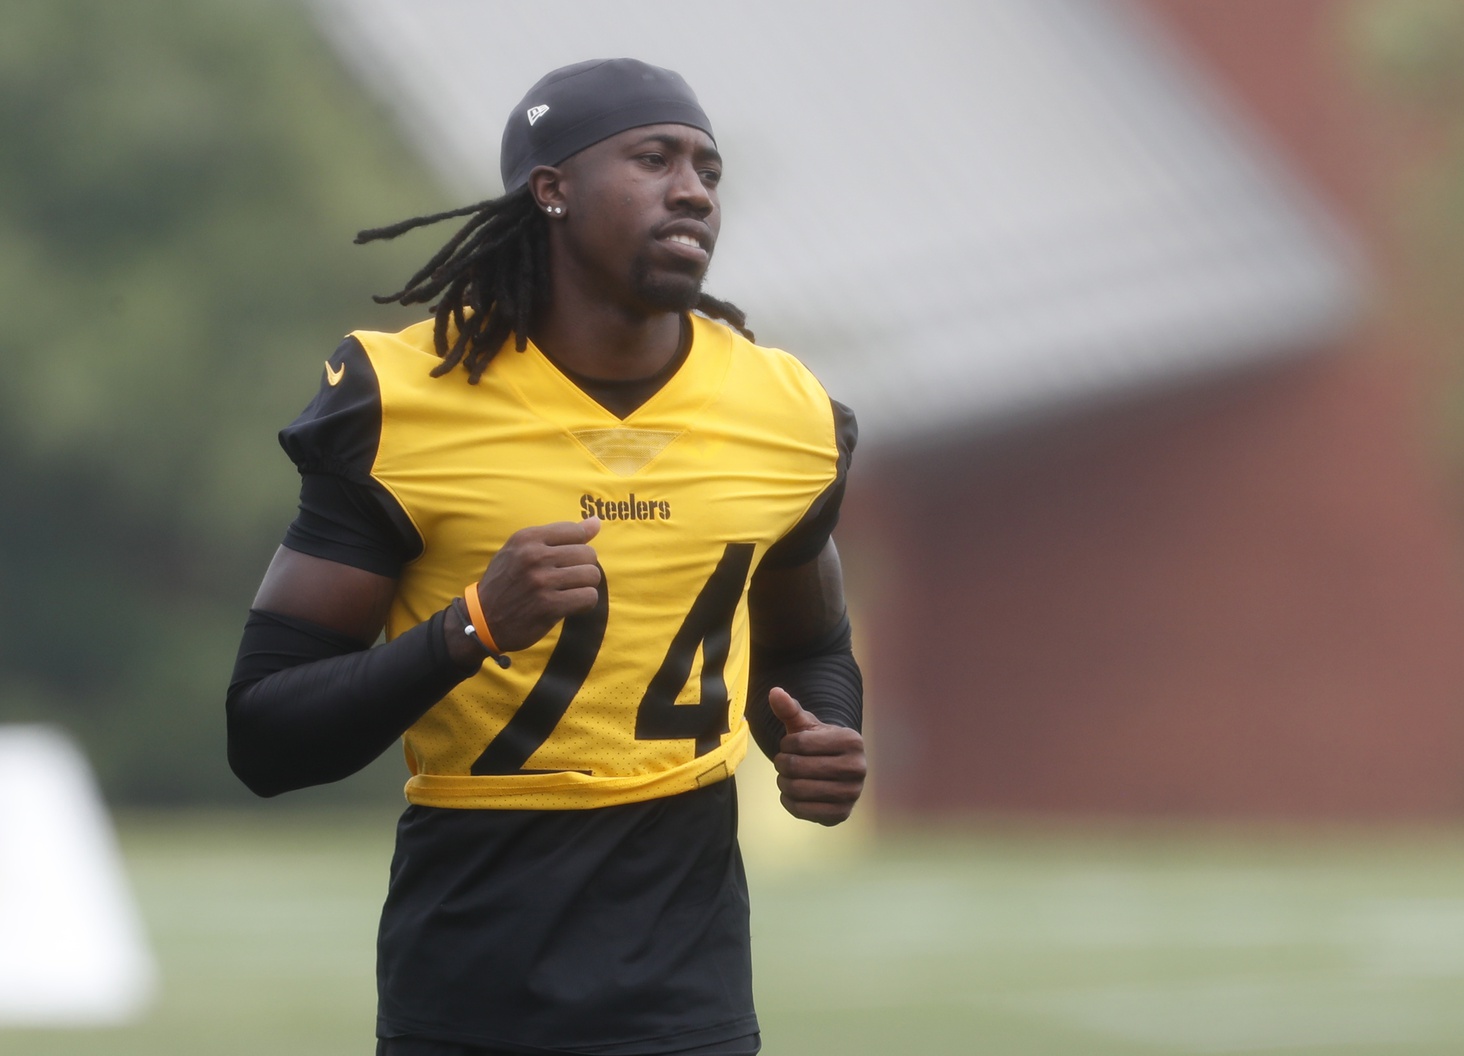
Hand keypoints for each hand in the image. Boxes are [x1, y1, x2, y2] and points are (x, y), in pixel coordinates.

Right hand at [474, 517, 601, 652]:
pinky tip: (570, 604)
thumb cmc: (507, 581)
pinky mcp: (549, 606)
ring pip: (591, 575)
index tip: (566, 559)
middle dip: (583, 567)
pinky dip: (584, 602)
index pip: (575, 531)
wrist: (482, 619)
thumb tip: (596, 522)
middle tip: (568, 578)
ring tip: (570, 590)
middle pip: (588, 554)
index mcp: (527, 538)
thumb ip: (559, 535)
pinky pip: (588, 597)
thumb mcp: (522, 550)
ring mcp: (542, 582)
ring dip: (585, 585)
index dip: (578, 546)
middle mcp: (534, 557)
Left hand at [767, 687, 865, 825]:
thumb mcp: (806, 725)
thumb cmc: (820, 743)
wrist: (837, 768)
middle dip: (782, 764)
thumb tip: (774, 692)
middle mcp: (858, 768)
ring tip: (786, 776)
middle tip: (783, 762)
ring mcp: (852, 794)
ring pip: (797, 789)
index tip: (789, 745)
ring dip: (783, 782)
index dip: (785, 744)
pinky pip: (802, 810)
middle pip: (797, 767)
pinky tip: (792, 793)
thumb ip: (790, 709)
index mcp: (852, 740)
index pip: (800, 743)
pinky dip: (788, 801)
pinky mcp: (842, 814)